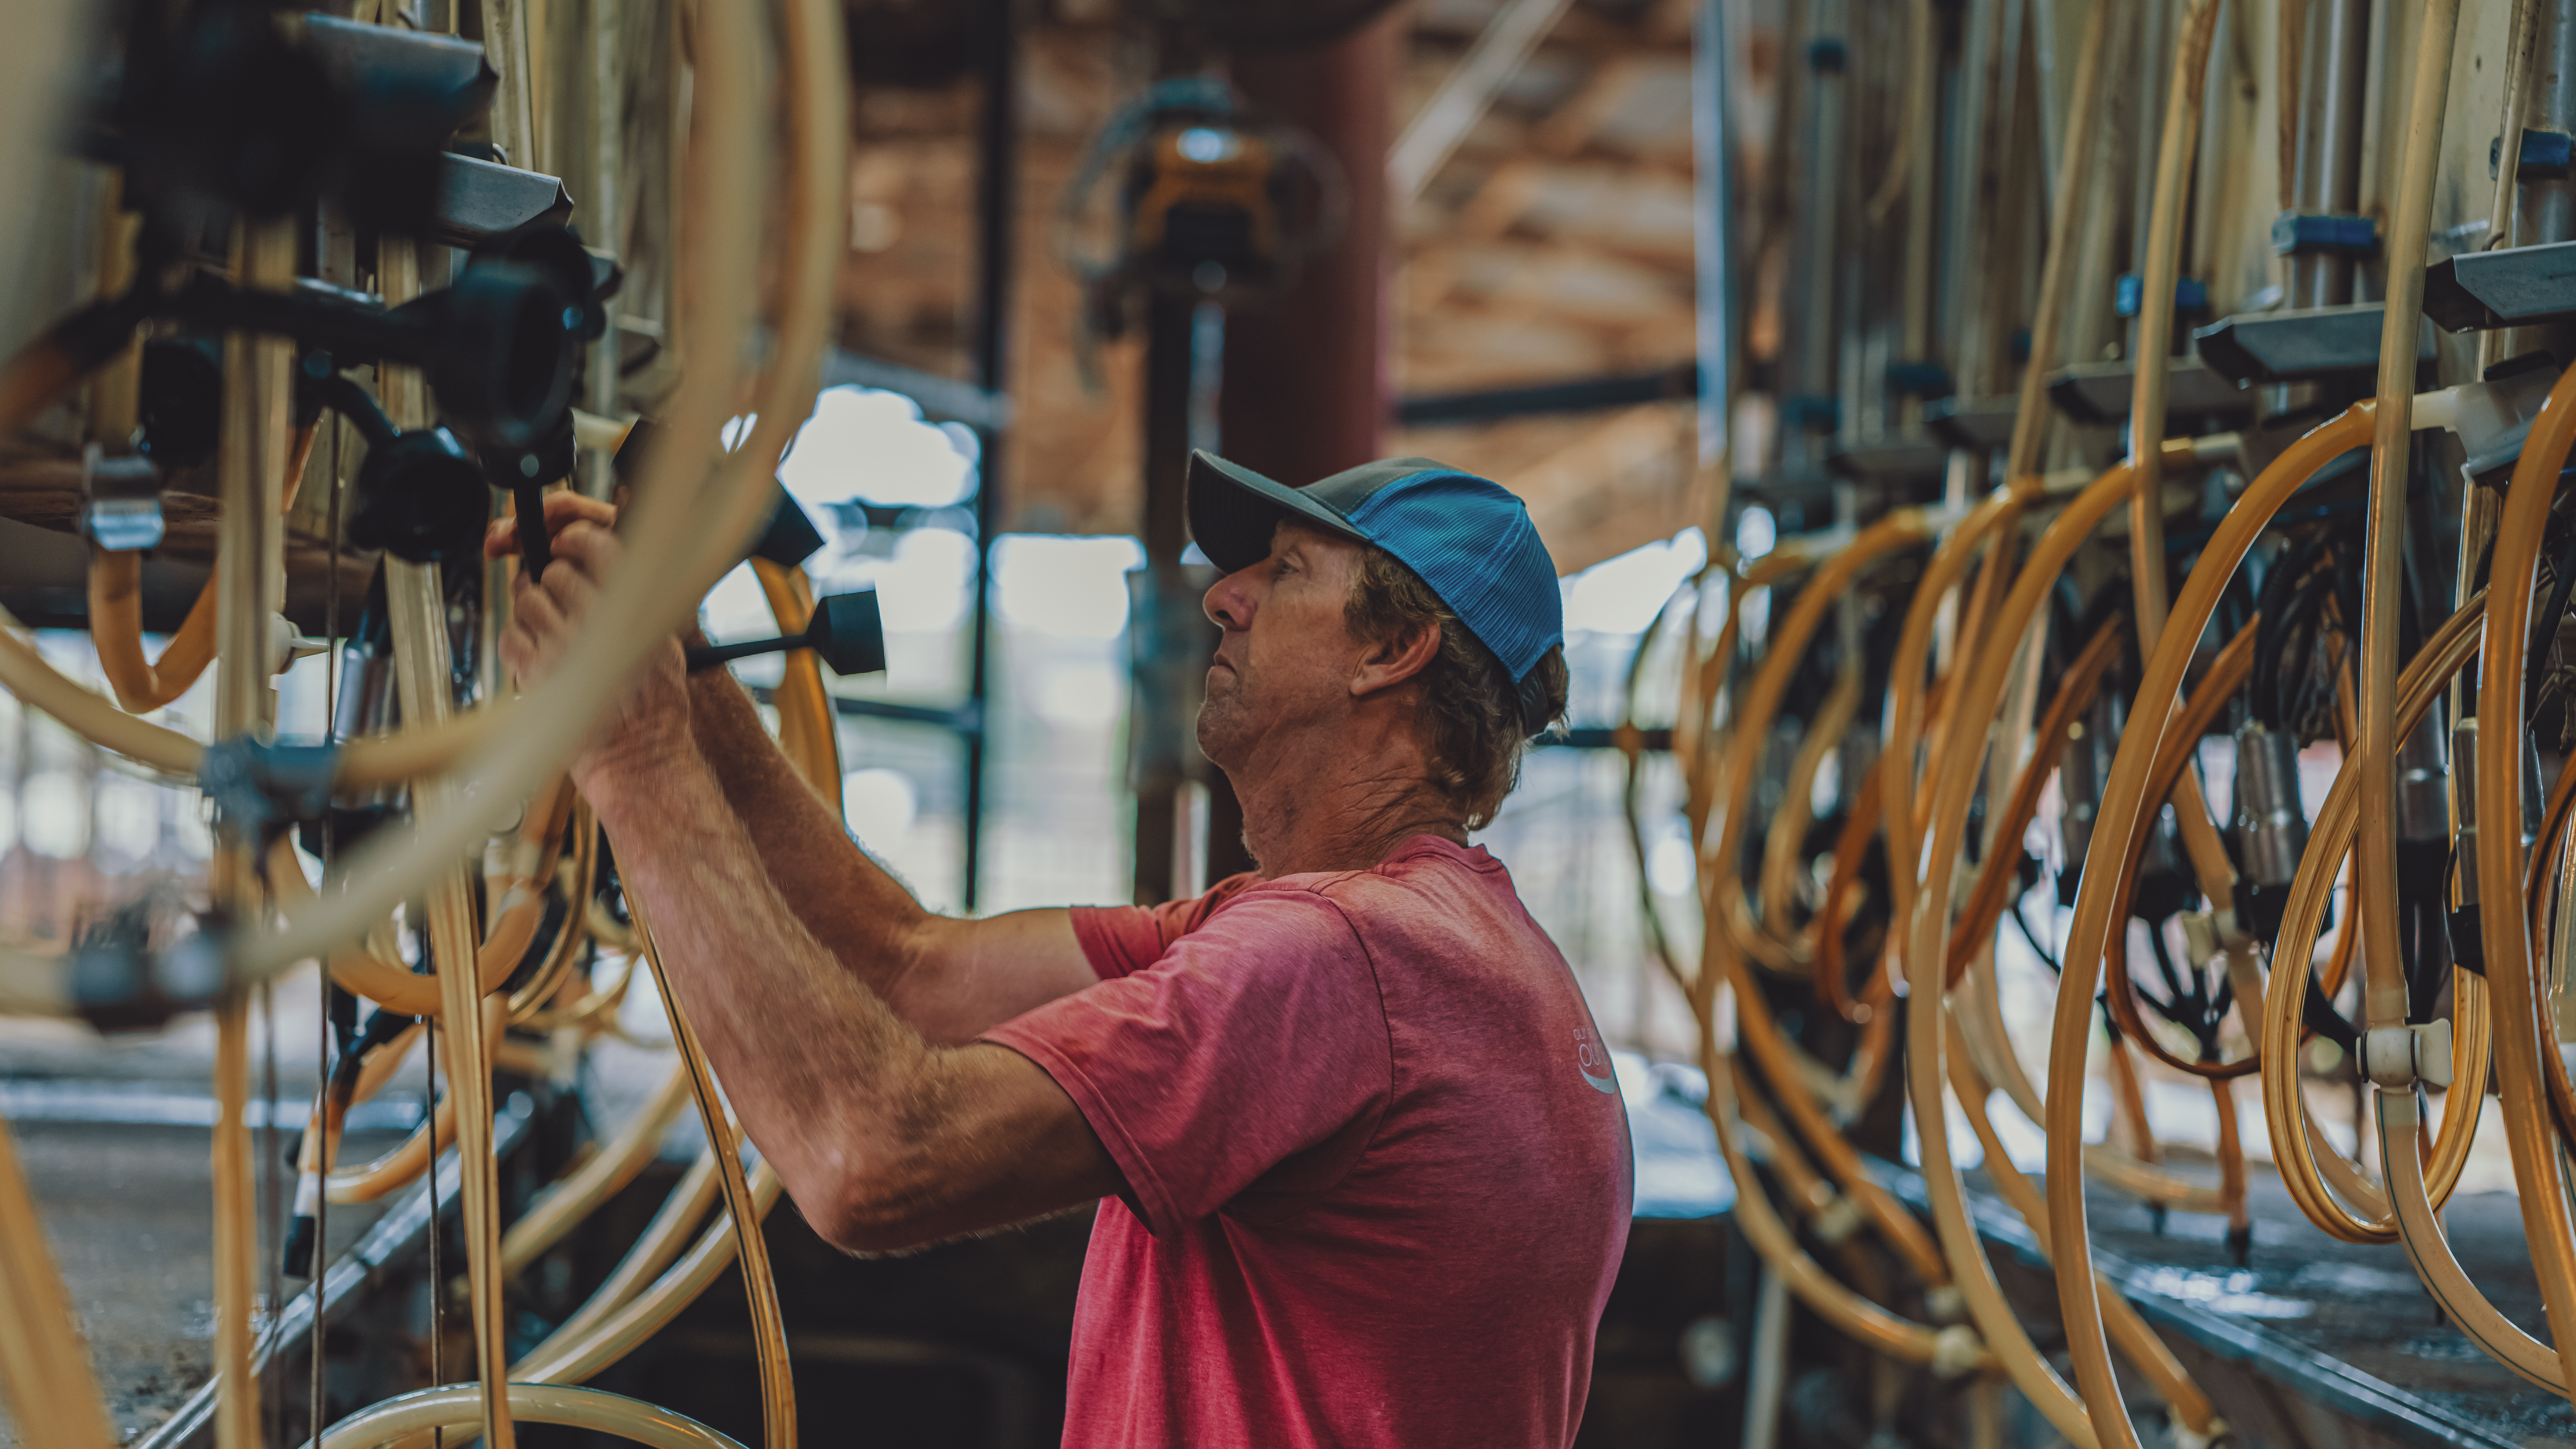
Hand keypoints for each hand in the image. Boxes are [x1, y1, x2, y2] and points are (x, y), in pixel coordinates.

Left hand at [490, 492, 689, 791]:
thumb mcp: (665, 647)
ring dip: (532, 611)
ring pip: (527, 599)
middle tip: (561, 603)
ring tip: (551, 633)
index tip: (568, 546)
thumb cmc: (652, 710)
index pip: (599, 546)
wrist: (638, 760)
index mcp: (636, 611)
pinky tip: (537, 656)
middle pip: (555, 573)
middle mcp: (600, 624)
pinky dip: (517, 642)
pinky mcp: (536, 673)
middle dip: (552, 583)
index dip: (576, 540)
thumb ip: (643, 603)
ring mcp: (564, 647)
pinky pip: (510, 635)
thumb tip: (607, 565)